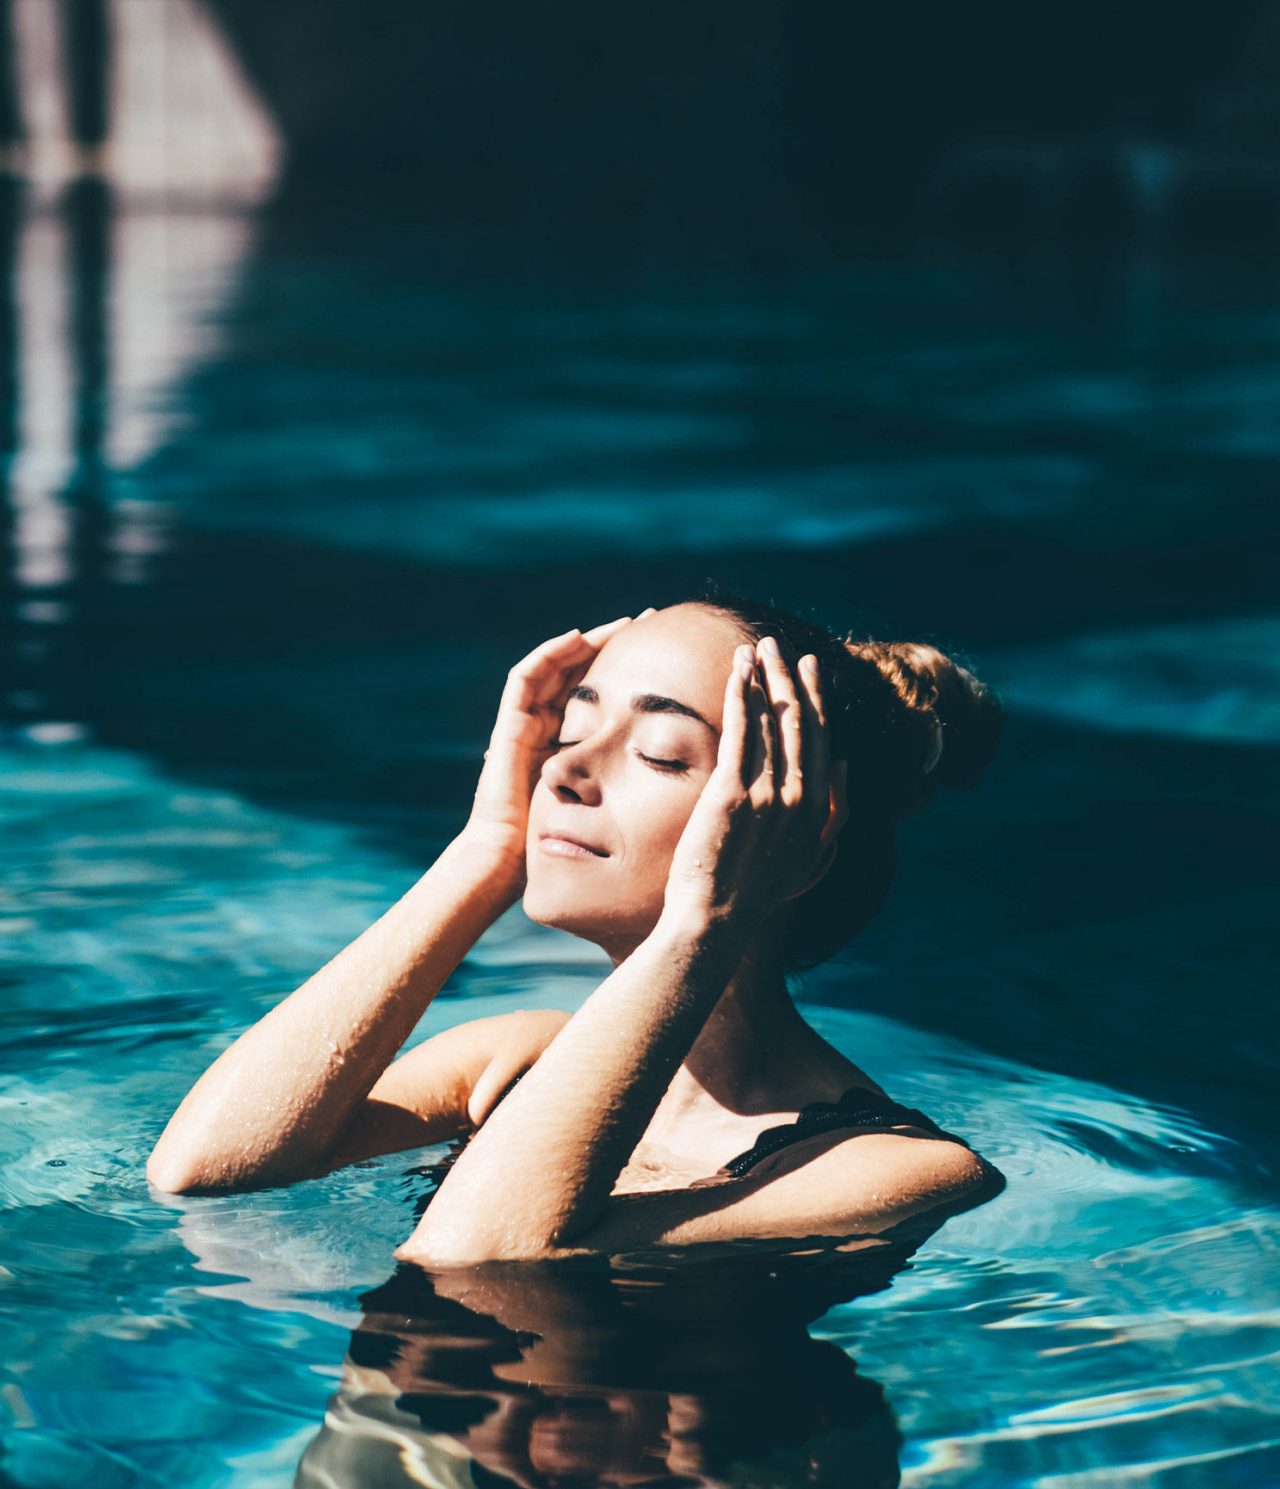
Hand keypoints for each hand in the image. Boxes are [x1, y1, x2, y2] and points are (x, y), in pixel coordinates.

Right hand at [459, 611, 654, 892]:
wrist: (509, 861)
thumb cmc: (559, 843)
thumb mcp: (608, 805)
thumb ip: (633, 788)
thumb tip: (686, 780)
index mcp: (570, 743)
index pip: (599, 693)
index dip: (628, 670)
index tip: (664, 653)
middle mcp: (547, 727)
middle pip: (579, 671)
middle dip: (612, 645)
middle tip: (647, 621)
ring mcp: (525, 724)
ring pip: (555, 667)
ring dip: (586, 642)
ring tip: (621, 624)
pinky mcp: (509, 725)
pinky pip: (526, 678)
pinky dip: (550, 655)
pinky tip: (578, 638)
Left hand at [662, 636, 847, 932]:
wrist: (715, 921)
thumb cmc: (758, 893)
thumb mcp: (812, 859)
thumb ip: (835, 813)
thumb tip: (844, 765)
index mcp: (818, 808)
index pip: (821, 738)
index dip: (816, 698)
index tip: (809, 666)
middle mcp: (798, 797)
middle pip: (798, 721)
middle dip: (789, 677)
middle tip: (778, 644)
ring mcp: (766, 794)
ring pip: (770, 721)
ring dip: (763, 677)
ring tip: (755, 649)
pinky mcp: (731, 794)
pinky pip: (740, 732)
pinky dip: (741, 697)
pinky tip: (738, 672)